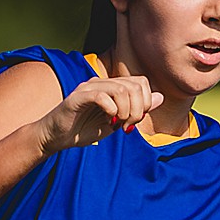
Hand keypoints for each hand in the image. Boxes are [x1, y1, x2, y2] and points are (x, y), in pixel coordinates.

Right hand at [35, 75, 163, 153]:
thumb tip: (160, 97)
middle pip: (134, 86)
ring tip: (119, 124)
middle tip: (128, 125)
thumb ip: (138, 109)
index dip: (145, 102)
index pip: (141, 83)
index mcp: (112, 86)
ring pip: (120, 89)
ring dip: (126, 111)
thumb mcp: (118, 121)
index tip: (135, 121)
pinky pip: (101, 96)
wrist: (58, 137)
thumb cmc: (85, 128)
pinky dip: (110, 109)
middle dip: (137, 109)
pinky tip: (108, 120)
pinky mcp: (77, 97)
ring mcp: (89, 88)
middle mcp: (101, 83)